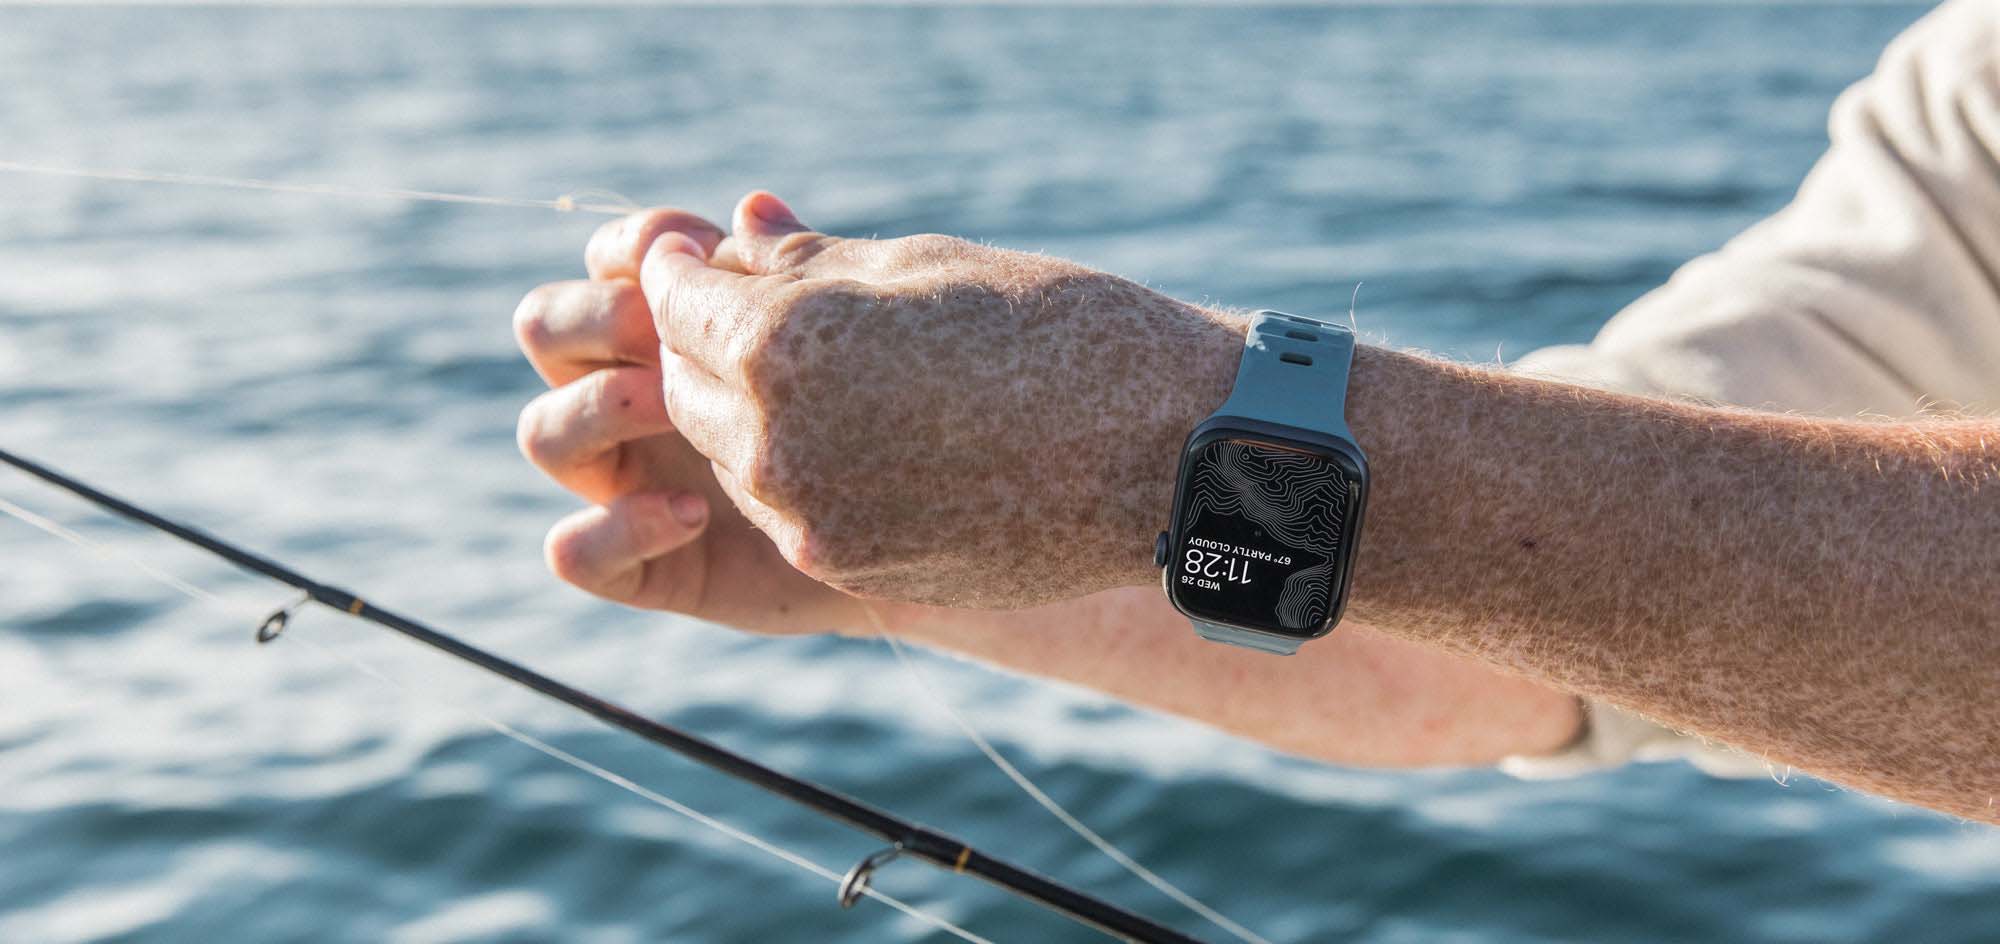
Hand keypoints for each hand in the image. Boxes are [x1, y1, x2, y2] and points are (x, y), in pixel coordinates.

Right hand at [513, 207, 891, 633]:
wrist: (933, 530)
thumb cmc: (895, 413)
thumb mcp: (854, 335)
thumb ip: (800, 277)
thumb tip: (751, 209)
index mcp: (673, 324)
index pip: (607, 260)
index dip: (637, 246)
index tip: (700, 248)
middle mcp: (630, 395)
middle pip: (546, 329)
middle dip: (597, 315)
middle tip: (665, 328)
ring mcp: (630, 480)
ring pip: (545, 433)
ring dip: (599, 407)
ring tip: (670, 407)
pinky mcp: (647, 564)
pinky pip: (576, 550)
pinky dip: (619, 525)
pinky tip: (694, 511)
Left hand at [642, 192, 1244, 608]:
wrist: (1160, 454)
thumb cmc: (1056, 329)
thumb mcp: (927, 266)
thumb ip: (811, 260)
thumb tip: (737, 228)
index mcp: (787, 347)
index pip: (679, 304)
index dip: (687, 272)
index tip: (706, 256)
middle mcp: (777, 443)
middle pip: (685, 388)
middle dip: (709, 345)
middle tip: (757, 311)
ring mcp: (810, 520)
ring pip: (731, 457)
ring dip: (750, 412)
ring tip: (831, 374)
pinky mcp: (848, 569)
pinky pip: (785, 511)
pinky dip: (797, 470)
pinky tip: (866, 435)